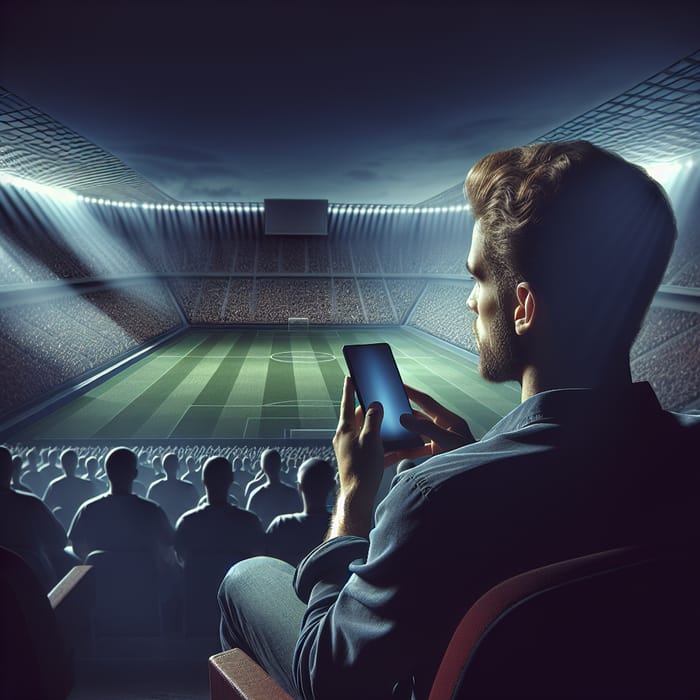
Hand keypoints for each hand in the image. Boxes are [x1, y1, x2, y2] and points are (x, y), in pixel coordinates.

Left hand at [327, 376, 384, 538]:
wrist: (358, 497)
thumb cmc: (363, 469)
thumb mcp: (372, 439)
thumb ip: (374, 419)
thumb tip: (374, 405)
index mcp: (345, 430)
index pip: (348, 404)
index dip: (350, 389)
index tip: (350, 377)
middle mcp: (343, 438)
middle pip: (358, 418)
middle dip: (370, 411)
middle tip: (379, 404)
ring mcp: (348, 450)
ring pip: (365, 434)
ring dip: (377, 430)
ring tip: (389, 428)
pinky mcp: (355, 461)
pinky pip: (369, 448)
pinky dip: (379, 446)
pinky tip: (391, 449)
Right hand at [384, 385, 475, 464]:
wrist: (478, 475)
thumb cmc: (469, 455)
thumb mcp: (447, 441)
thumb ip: (426, 428)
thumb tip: (404, 418)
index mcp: (447, 419)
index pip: (426, 401)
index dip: (411, 392)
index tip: (397, 385)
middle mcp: (443, 426)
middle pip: (418, 415)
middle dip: (403, 411)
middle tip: (387, 406)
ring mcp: (440, 439)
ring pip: (416, 433)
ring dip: (403, 433)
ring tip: (388, 432)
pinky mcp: (438, 451)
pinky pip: (418, 448)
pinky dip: (407, 450)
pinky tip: (396, 453)